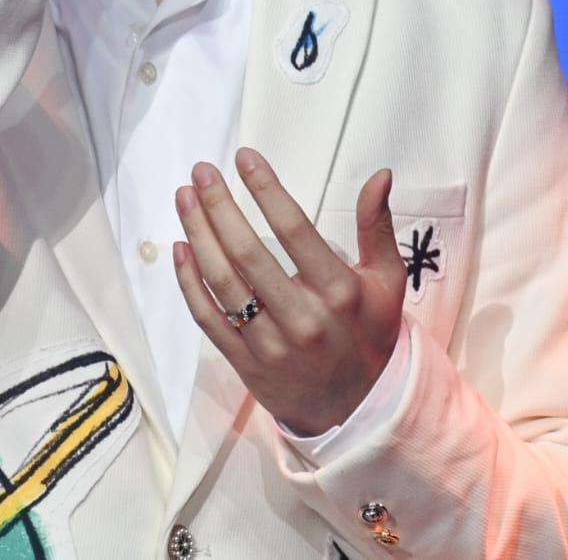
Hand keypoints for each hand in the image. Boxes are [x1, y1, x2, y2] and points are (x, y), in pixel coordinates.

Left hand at [173, 147, 404, 437]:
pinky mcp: (245, 363)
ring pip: (222, 282)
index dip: (266, 189)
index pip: (294, 229)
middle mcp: (303, 318)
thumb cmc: (369, 333)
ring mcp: (270, 344)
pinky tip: (181, 247)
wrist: (356, 409)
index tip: (244, 157)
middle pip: (247, 253)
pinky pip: (208, 318)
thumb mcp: (387, 281)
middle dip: (219, 205)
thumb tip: (380, 174)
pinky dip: (188, 282)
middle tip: (201, 171)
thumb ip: (377, 227)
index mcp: (339, 292)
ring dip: (198, 234)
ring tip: (184, 198)